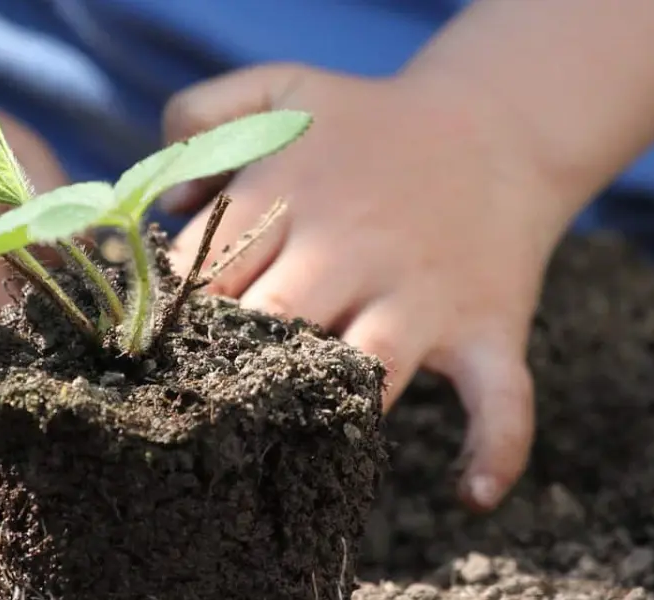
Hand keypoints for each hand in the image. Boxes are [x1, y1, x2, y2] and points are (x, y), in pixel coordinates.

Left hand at [162, 64, 582, 509]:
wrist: (498, 125)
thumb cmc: (371, 123)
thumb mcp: (281, 89)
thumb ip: (201, 115)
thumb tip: (165, 207)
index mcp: (293, 196)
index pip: (209, 271)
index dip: (174, 317)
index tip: (152, 353)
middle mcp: (353, 250)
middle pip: (272, 322)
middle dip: (232, 366)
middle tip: (199, 409)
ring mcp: (422, 296)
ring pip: (365, 370)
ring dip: (327, 411)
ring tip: (289, 450)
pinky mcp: (487, 329)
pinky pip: (501, 399)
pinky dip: (496, 449)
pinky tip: (471, 494)